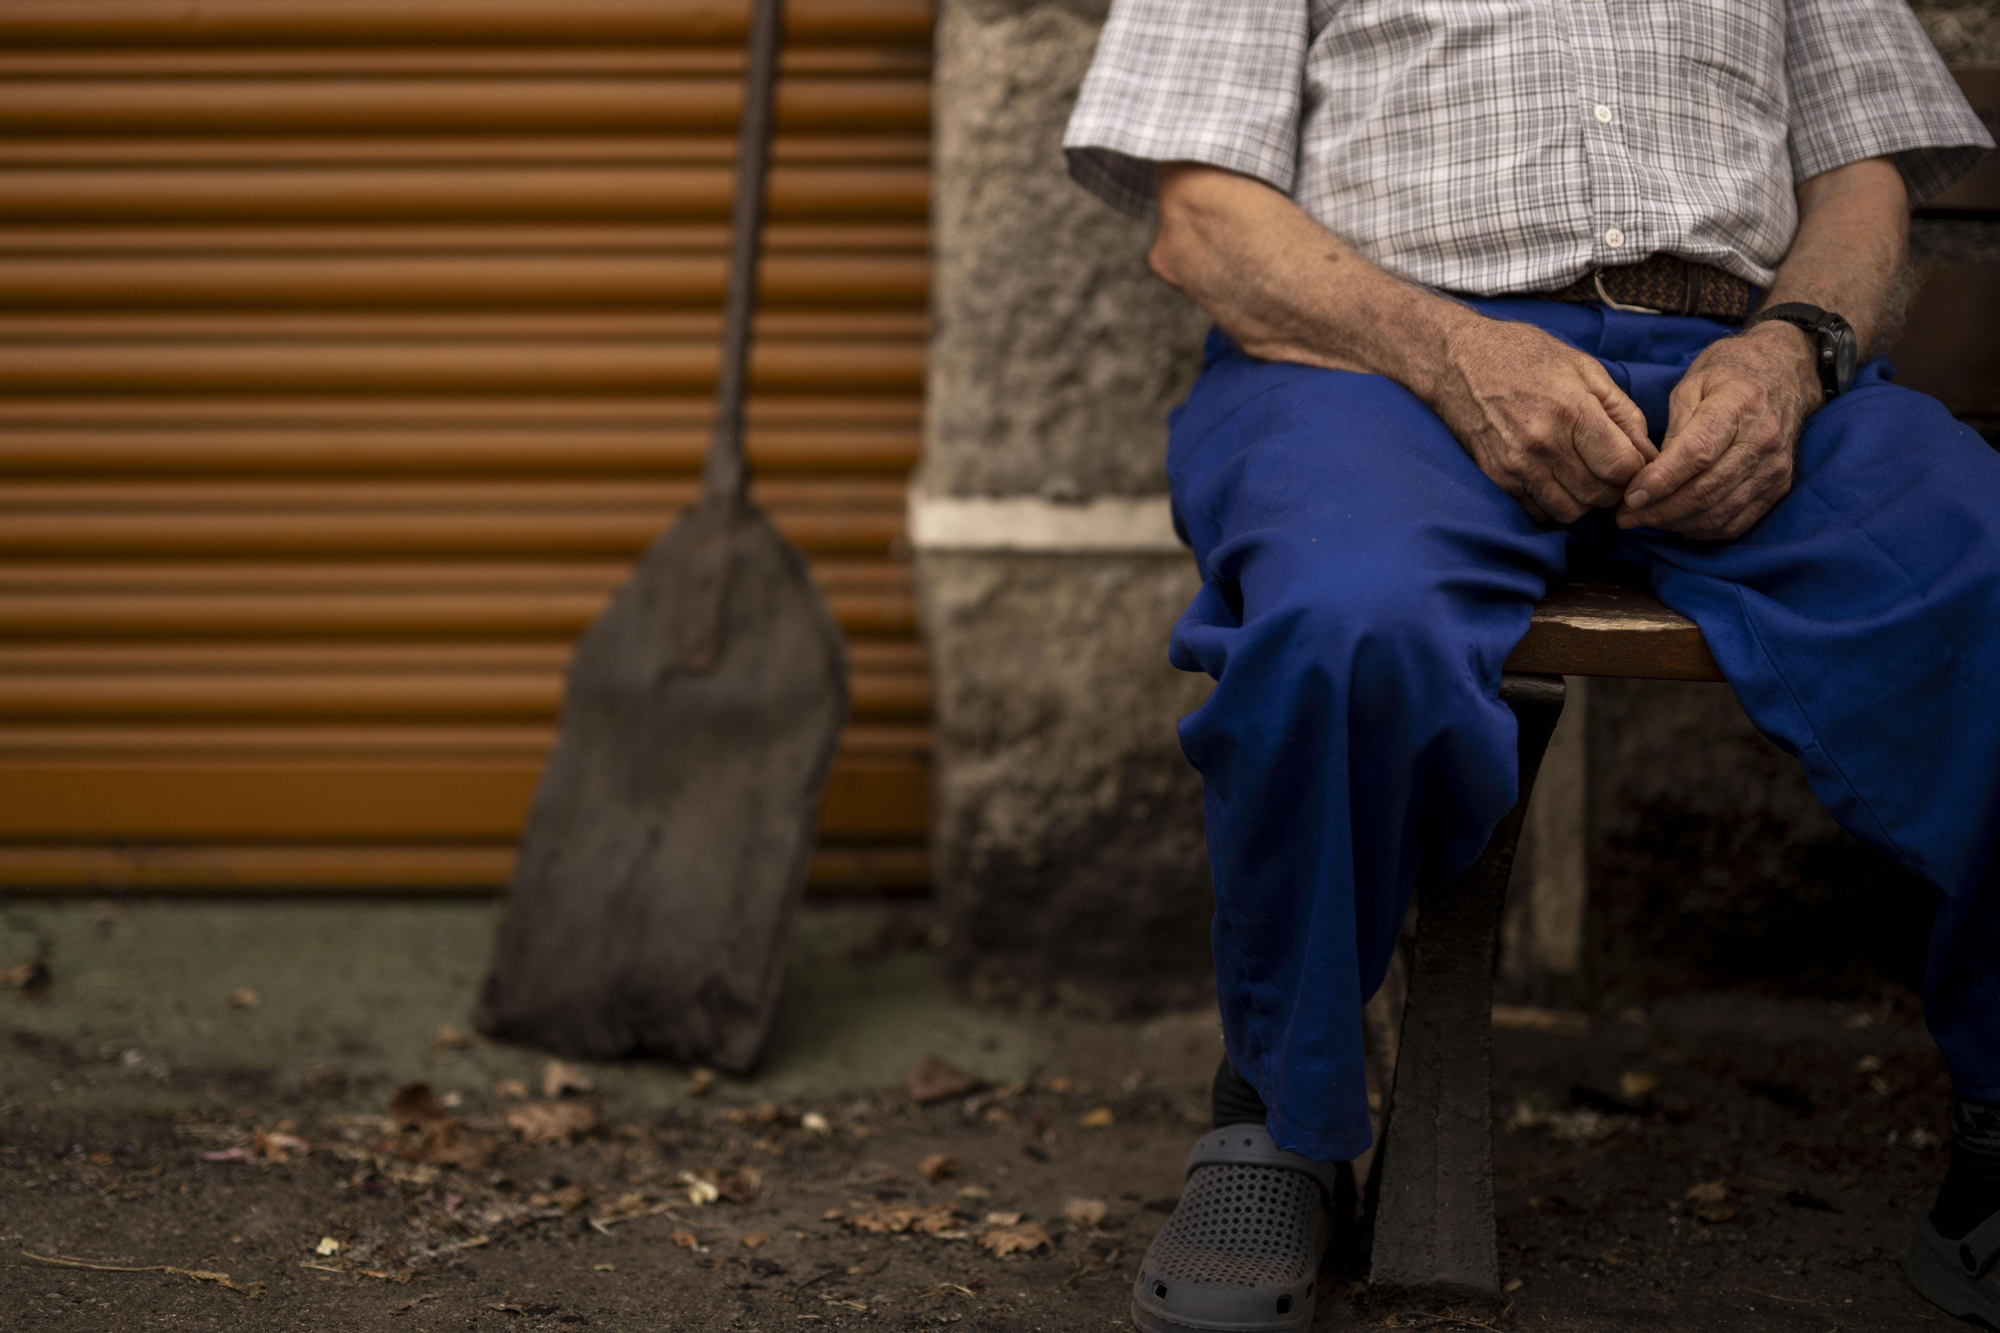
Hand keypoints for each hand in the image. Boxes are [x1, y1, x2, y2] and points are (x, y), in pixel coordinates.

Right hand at [1424, 312, 1654, 522]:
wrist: (1457, 360)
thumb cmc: (1525, 356)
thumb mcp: (1584, 368)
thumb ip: (1622, 411)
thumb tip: (1647, 453)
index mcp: (1572, 411)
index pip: (1622, 468)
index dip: (1637, 469)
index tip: (1633, 460)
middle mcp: (1543, 444)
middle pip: (1599, 495)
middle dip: (1613, 487)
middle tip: (1610, 469)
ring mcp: (1516, 465)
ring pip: (1570, 511)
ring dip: (1584, 500)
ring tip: (1583, 475)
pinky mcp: (1496, 477)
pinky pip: (1538, 511)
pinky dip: (1553, 502)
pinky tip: (1554, 478)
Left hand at [1617, 322, 1820, 539]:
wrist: (1786, 371)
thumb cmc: (1729, 373)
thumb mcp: (1692, 384)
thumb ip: (1673, 428)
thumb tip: (1651, 474)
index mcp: (1737, 405)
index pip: (1697, 454)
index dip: (1661, 480)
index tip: (1630, 496)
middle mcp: (1762, 439)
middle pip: (1707, 490)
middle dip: (1659, 511)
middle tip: (1626, 516)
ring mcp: (1774, 466)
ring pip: (1720, 512)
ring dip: (1675, 524)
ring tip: (1644, 521)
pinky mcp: (1778, 485)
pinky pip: (1738, 522)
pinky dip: (1703, 530)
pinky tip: (1677, 524)